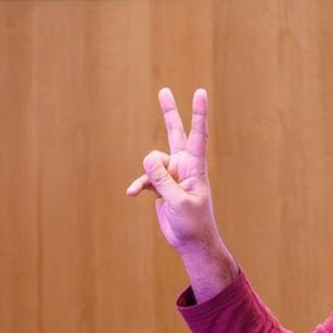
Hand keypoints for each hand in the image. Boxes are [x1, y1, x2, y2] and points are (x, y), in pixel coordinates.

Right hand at [125, 88, 222, 254]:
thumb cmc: (193, 223)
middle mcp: (184, 166)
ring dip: (146, 176)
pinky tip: (132, 194)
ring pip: (152, 162)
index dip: (199, 114)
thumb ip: (162, 180)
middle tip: (164, 90)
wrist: (191, 242)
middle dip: (169, 113)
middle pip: (176, 133)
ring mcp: (172, 175)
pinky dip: (139, 184)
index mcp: (195, 167)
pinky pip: (145, 178)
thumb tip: (147, 157)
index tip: (200, 92)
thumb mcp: (178, 202)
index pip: (197, 136)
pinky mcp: (162, 186)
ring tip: (143, 190)